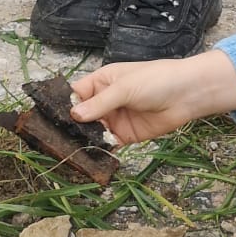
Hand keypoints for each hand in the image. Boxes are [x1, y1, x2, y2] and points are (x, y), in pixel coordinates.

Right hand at [69, 49, 235, 145]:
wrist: (187, 95)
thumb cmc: (156, 80)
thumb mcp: (125, 87)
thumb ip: (100, 103)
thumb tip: (74, 115)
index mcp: (102, 81)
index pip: (75, 94)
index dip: (64, 105)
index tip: (48, 119)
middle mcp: (105, 101)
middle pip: (81, 116)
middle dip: (71, 127)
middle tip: (56, 140)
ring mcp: (115, 119)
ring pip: (92, 131)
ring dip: (84, 140)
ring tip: (71, 150)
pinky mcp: (126, 136)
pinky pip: (108, 144)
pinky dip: (100, 150)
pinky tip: (91, 156)